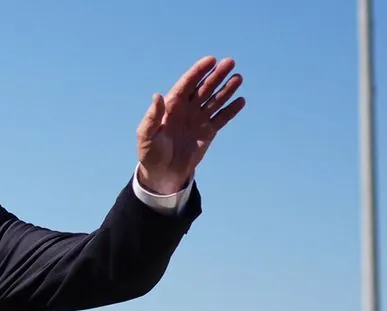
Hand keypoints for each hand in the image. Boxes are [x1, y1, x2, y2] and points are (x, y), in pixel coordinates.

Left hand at [137, 56, 245, 193]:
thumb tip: (157, 96)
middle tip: (230, 62)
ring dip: (226, 89)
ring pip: (215, 100)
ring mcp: (198, 119)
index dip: (198, 72)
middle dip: (216, 75)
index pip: (186, 84)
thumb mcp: (146, 136)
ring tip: (238, 78)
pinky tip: (240, 101)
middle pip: (204, 88)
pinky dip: (230, 110)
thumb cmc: (150, 154)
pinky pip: (221, 118)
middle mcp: (186, 109)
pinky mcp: (208, 132)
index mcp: (171, 106)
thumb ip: (152, 117)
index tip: (210, 60)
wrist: (162, 174)